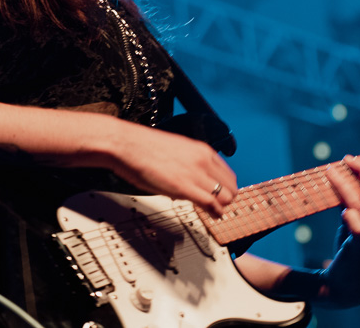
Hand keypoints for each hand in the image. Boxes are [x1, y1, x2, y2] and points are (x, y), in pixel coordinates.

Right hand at [104, 120, 237, 216]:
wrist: (127, 144)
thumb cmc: (145, 148)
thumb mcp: (177, 150)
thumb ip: (190, 163)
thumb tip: (194, 177)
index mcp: (202, 150)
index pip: (228, 174)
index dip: (227, 188)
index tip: (223, 196)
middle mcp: (203, 160)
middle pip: (231, 186)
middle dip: (227, 199)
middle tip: (219, 206)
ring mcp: (195, 173)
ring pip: (225, 196)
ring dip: (222, 207)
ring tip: (216, 212)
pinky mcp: (184, 186)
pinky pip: (211, 203)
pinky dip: (215, 212)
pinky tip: (213, 215)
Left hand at [319, 154, 359, 306]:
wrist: (346, 289)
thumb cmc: (349, 254)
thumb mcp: (350, 224)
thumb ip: (349, 204)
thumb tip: (339, 180)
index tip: (348, 159)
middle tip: (346, 161)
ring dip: (347, 187)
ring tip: (330, 174)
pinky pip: (359, 230)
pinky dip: (352, 218)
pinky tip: (343, 213)